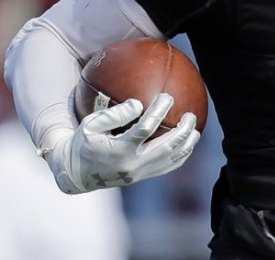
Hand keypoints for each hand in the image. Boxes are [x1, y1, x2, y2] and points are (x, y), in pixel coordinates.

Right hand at [44, 92, 199, 193]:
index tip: (167, 96)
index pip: (145, 128)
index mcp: (120, 149)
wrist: (78, 173)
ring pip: (171, 160)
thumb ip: (113, 114)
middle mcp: (133, 164)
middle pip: (166, 147)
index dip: (159, 111)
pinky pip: (167, 167)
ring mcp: (140, 173)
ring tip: (196, 129)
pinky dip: (181, 155)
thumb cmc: (84, 142)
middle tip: (191, 114)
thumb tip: (138, 103)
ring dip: (187, 144)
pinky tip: (187, 143)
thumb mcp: (90, 125)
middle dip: (182, 131)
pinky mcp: (142, 177)